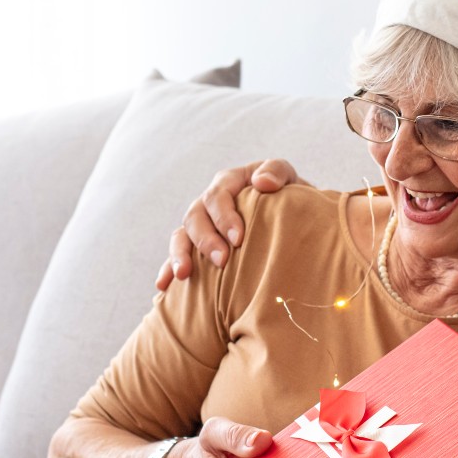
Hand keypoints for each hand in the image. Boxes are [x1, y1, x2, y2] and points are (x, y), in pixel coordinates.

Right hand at [154, 159, 301, 289]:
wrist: (293, 218)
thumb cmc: (290, 199)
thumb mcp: (290, 179)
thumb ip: (277, 171)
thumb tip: (262, 182)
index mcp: (229, 182)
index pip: (218, 195)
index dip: (224, 216)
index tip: (239, 239)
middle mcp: (209, 202)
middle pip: (195, 216)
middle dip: (205, 240)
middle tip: (221, 261)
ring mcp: (201, 224)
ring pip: (181, 235)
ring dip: (180, 254)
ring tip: (184, 275)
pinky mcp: (196, 246)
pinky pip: (177, 256)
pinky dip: (168, 269)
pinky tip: (164, 286)